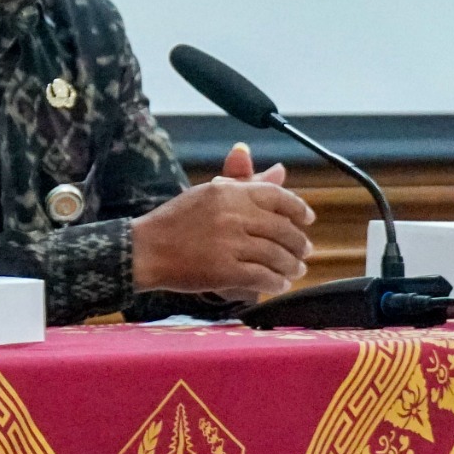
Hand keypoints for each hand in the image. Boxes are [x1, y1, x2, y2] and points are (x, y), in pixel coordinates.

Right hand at [132, 147, 315, 302]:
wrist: (146, 249)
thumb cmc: (177, 221)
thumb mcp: (208, 194)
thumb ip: (246, 182)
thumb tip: (281, 169)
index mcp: (228, 192)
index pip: (277, 196)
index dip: (298, 208)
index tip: (307, 219)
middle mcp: (231, 215)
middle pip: (283, 230)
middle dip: (299, 244)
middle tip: (304, 252)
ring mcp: (229, 244)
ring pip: (277, 256)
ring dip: (292, 266)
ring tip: (294, 270)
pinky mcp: (225, 271)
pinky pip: (263, 278)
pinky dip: (276, 283)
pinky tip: (278, 284)